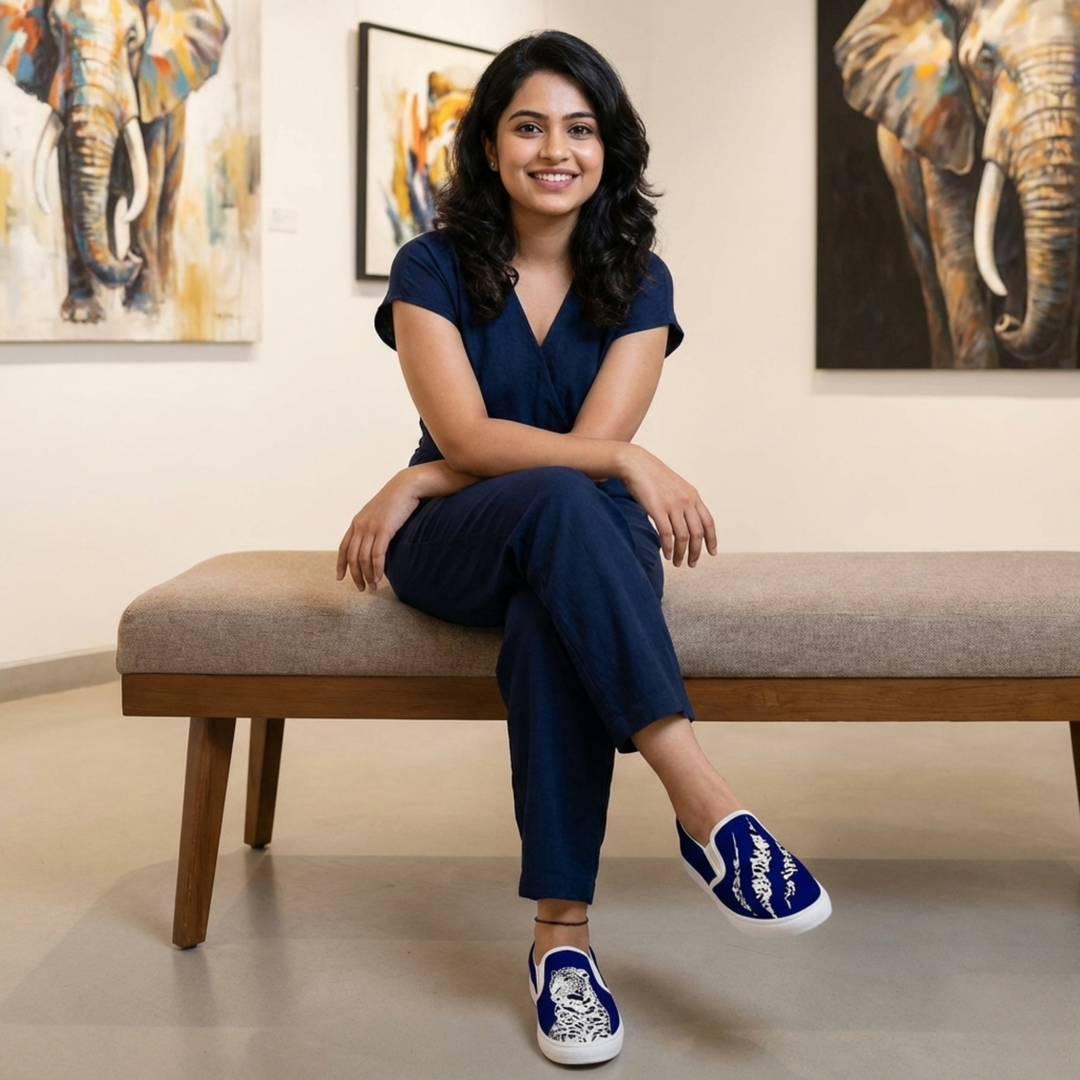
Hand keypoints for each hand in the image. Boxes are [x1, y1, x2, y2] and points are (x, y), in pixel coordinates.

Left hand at [336, 470, 420, 590]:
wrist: (406, 486)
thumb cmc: (396, 500)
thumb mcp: (379, 514)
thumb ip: (373, 527)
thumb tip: (375, 543)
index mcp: (357, 522)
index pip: (343, 548)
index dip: (340, 565)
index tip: (340, 578)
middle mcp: (360, 526)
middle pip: (352, 557)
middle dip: (356, 575)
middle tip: (362, 588)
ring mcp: (371, 527)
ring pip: (363, 558)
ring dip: (367, 575)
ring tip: (373, 586)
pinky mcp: (384, 529)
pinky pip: (377, 554)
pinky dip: (377, 568)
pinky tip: (379, 577)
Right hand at [619, 445, 716, 566]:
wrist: (636, 464)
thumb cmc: (653, 477)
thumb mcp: (676, 487)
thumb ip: (683, 503)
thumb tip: (686, 522)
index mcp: (693, 496)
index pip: (708, 522)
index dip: (712, 539)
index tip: (712, 552)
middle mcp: (686, 501)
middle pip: (697, 533)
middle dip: (696, 552)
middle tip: (692, 564)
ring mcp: (673, 505)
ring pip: (683, 537)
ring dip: (681, 553)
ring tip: (677, 562)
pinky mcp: (657, 509)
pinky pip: (667, 534)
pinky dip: (668, 548)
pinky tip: (666, 554)